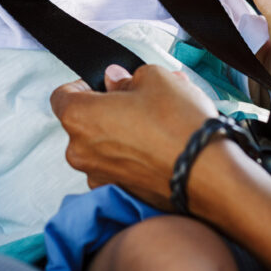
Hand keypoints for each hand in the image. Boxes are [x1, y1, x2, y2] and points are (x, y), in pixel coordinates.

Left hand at [50, 64, 215, 209]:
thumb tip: (116, 80)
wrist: (209, 174)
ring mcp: (99, 176)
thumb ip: (127, 77)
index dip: (84, 84)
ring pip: (104, 145)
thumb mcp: (155, 78)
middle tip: (140, 99)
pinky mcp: (121, 193)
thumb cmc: (178, 124)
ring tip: (159, 121)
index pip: (62, 95)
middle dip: (109, 108)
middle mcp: (81, 151)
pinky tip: (161, 145)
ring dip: (123, 132)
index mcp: (79, 117)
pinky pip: (120, 166)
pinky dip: (134, 156)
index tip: (106, 83)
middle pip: (84, 122)